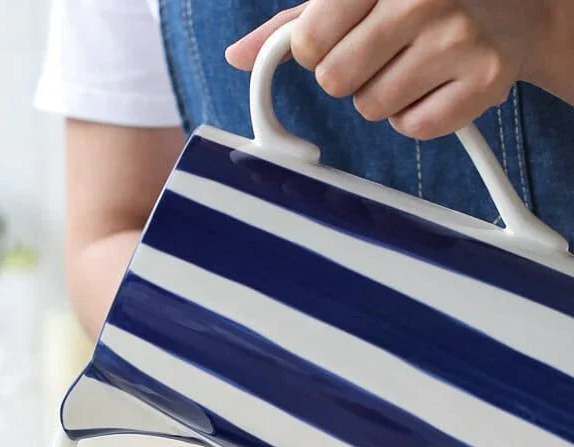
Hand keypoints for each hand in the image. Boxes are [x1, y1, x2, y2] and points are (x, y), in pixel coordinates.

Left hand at [226, 0, 567, 138]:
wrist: (513, 9)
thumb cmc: (419, 1)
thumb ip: (293, 26)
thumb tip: (239, 56)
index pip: (308, 42)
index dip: (314, 52)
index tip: (334, 41)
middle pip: (335, 81)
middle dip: (348, 76)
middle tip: (382, 52)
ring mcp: (459, 38)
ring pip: (371, 108)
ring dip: (382, 96)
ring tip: (414, 63)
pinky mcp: (484, 81)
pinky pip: (412, 128)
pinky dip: (418, 115)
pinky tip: (438, 82)